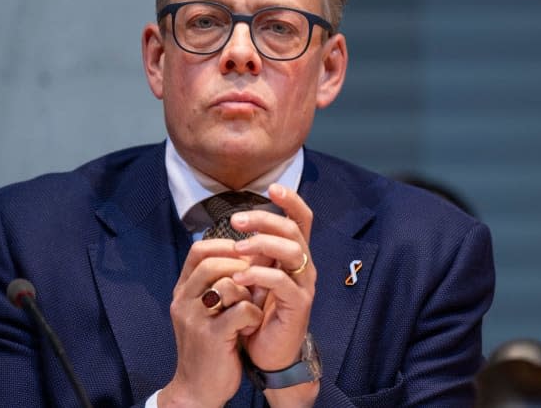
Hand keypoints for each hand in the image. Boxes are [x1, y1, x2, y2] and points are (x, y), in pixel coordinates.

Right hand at [159, 239, 263, 407]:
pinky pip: (240, 310)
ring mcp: (196, 319)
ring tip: (252, 306)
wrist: (197, 389)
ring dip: (248, 292)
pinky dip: (253, 313)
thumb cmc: (209, 346)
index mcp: (182, 291)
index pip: (198, 251)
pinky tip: (252, 324)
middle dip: (241, 267)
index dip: (225, 246)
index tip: (245, 254)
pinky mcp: (212, 337)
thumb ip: (220, 284)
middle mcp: (184, 301)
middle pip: (212, 263)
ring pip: (228, 284)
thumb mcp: (207, 311)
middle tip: (255, 280)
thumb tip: (252, 255)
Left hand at [231, 184, 316, 371]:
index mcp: (294, 255)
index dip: (291, 201)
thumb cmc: (259, 311)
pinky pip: (283, 282)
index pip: (301, 220)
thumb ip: (253, 252)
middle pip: (293, 230)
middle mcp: (304, 266)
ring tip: (237, 248)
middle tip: (237, 220)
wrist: (268, 353)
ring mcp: (304, 285)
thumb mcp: (254, 275)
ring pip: (292, 251)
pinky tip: (239, 277)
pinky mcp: (298, 305)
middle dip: (265, 220)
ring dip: (262, 244)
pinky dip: (259, 275)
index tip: (272, 187)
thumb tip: (236, 222)